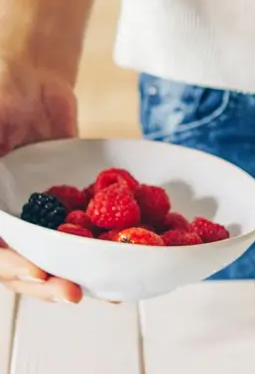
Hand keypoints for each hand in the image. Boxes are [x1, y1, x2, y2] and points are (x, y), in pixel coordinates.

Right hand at [0, 59, 81, 302]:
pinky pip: (83, 241)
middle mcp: (6, 224)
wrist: (29, 78)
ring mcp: (37, 222)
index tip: (38, 274)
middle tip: (74, 294)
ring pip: (53, 262)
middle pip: (21, 268)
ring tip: (103, 295)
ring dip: (76, 279)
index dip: (12, 269)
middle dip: (47, 285)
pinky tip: (124, 273)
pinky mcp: (68, 214)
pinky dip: (100, 258)